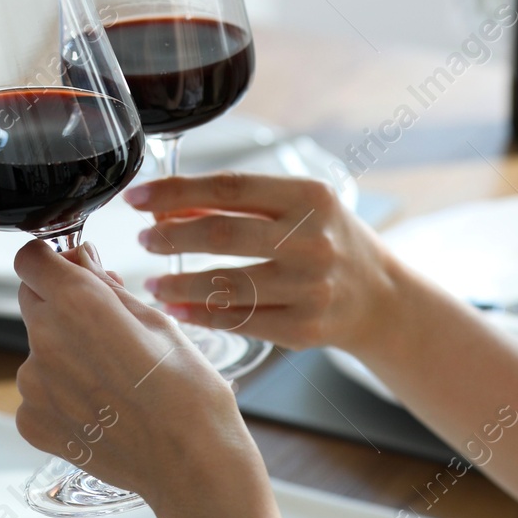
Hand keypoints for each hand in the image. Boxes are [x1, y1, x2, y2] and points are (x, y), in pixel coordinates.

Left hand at [14, 238, 334, 517]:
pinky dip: (61, 394)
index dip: (51, 260)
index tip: (71, 269)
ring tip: (113, 378)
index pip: (31, 258)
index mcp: (77, 303)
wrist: (191, 464)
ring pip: (38, 348)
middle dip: (62, 304)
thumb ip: (104, 284)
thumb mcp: (155, 319)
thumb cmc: (186, 391)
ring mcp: (33, 384)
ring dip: (63, 352)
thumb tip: (78, 258)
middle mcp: (45, 339)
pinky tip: (100, 407)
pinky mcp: (31, 420)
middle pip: (34, 300)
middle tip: (107, 328)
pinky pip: (38, 391)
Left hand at [127, 173, 405, 355]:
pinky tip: (176, 309)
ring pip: (226, 285)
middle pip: (222, 234)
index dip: (175, 191)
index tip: (137, 198)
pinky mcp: (304, 330)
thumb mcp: (296, 207)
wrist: (381, 298)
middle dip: (171, 237)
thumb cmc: (327, 241)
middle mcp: (314, 241)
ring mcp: (310, 289)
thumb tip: (167, 206)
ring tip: (152, 282)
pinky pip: (239, 322)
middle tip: (143, 240)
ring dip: (178, 284)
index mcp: (310, 197)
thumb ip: (238, 203)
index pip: (229, 187)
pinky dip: (199, 316)